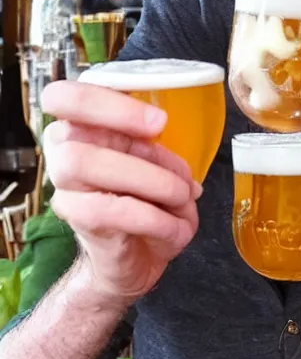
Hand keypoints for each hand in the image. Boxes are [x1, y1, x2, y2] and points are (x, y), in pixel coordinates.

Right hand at [42, 81, 200, 304]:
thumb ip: (159, 152)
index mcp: (81, 129)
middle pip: (68, 128)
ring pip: (82, 163)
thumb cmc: (144, 204)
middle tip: (164, 136)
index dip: (104, 100)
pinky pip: (108, 210)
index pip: (64, 97)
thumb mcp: (158, 168)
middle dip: (122, 124)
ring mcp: (65, 189)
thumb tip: (178, 165)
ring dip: (144, 176)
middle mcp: (63, 154)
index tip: (156, 120)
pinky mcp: (78, 222)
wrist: (134, 261)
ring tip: (180, 194)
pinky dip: (151, 217)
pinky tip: (174, 227)